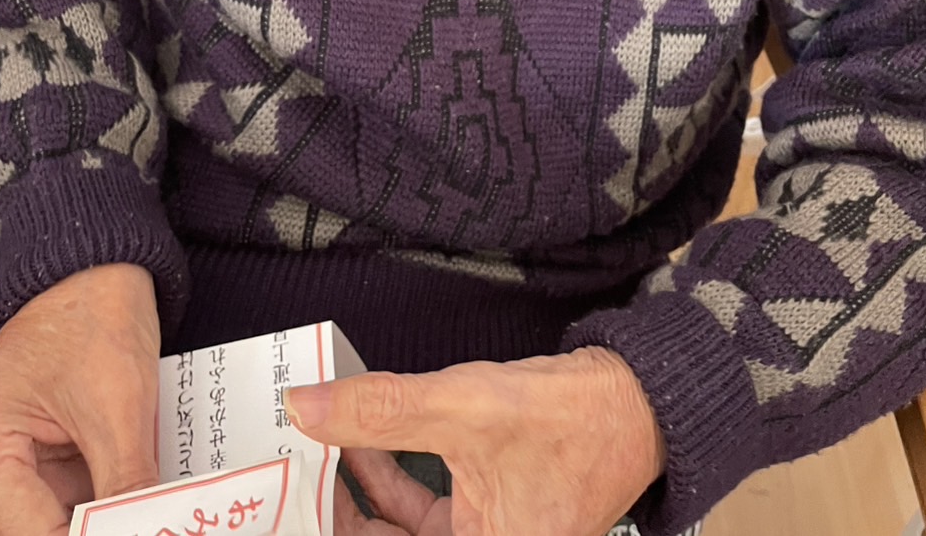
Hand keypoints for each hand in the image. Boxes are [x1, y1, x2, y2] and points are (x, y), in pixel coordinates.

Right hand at [0, 263, 161, 535]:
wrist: (98, 271)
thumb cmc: (93, 313)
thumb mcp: (120, 407)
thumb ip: (127, 486)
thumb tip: (146, 528)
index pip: (25, 530)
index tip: (128, 532)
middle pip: (19, 535)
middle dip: (77, 532)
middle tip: (132, 524)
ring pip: (34, 527)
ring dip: (81, 524)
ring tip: (132, 514)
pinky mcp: (26, 462)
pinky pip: (52, 507)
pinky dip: (88, 511)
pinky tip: (125, 508)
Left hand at [287, 347, 666, 535]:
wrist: (639, 403)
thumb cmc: (566, 419)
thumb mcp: (462, 406)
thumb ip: (381, 409)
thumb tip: (304, 406)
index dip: (332, 526)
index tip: (286, 501)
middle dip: (338, 512)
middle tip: (291, 475)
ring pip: (401, 532)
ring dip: (359, 493)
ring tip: (318, 450)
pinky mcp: (490, 516)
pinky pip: (424, 512)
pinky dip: (391, 479)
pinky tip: (365, 443)